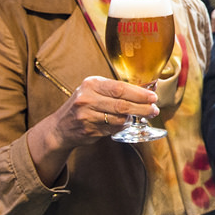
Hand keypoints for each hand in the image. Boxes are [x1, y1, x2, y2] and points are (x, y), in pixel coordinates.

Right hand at [26, 75, 159, 183]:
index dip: (139, 94)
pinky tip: (126, 123)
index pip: (120, 88)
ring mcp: (86, 116)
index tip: (153, 97)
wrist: (60, 127)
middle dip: (142, 108)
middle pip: (122, 105)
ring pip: (119, 119)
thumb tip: (145, 91)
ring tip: (142, 116)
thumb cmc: (84, 104)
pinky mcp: (88, 130)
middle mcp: (87, 99)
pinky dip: (122, 126)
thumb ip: (115, 89)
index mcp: (91, 84)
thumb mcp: (94, 90)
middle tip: (154, 110)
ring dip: (134, 119)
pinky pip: (113, 129)